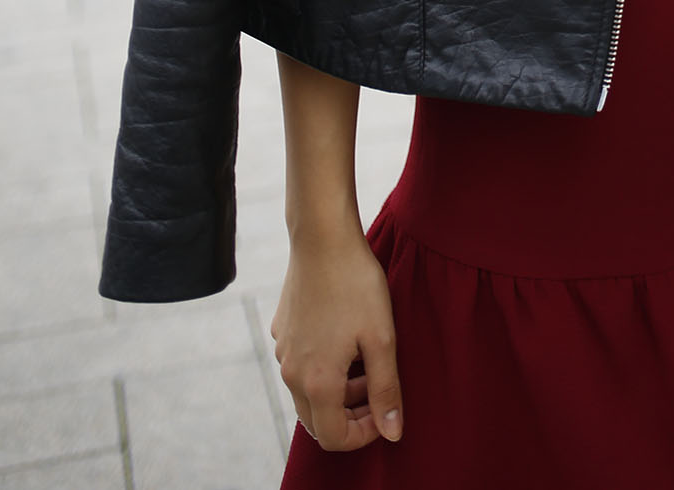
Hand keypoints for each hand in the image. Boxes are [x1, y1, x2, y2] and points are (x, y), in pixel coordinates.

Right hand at [271, 225, 402, 451]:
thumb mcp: (382, 338)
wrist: (323, 237)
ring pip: (308, 393)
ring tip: (366, 359)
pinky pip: (300, 365)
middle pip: (317, 420)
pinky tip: (345, 336)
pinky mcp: (281, 331)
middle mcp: (291, 373)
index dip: (363, 434)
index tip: (385, 411)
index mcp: (316, 381)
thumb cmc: (356, 284)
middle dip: (349, 416)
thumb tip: (392, 432)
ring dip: (337, 390)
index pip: (333, 437)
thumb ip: (386, 390)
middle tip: (376, 386)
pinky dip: (322, 367)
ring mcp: (282, 351)